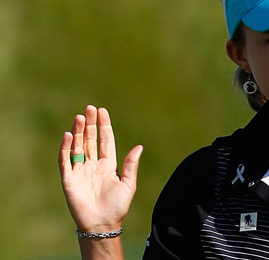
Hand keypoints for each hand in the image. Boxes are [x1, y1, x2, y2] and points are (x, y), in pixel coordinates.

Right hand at [59, 105, 142, 232]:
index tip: (102, 111)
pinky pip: (65, 160)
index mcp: (108, 164)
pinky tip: (68, 135)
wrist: (103, 224)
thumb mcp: (129, 184)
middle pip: (90, 139)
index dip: (104, 126)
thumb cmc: (117, 206)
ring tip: (80, 117)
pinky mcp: (68, 179)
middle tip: (89, 108)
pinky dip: (66, 148)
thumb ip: (131, 164)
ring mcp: (80, 171)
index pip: (105, 140)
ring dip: (77, 131)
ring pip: (77, 146)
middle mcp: (93, 164)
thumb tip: (140, 146)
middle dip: (89, 124)